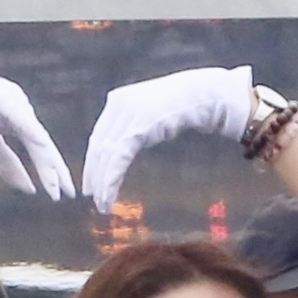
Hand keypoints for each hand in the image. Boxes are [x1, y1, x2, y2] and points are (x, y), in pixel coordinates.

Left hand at [81, 66, 253, 212]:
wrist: (205, 94)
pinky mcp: (139, 127)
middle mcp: (119, 105)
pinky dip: (111, 179)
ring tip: (102, 203)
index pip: (98, 135)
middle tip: (93, 197)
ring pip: (107, 155)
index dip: (93, 161)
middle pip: (98, 146)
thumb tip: (123, 148)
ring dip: (103, 182)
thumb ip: (134, 125)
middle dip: (94, 174)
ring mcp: (129, 115)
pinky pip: (119, 158)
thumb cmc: (182, 105)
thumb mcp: (150, 112)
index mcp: (118, 100)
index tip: (92, 181)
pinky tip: (109, 194)